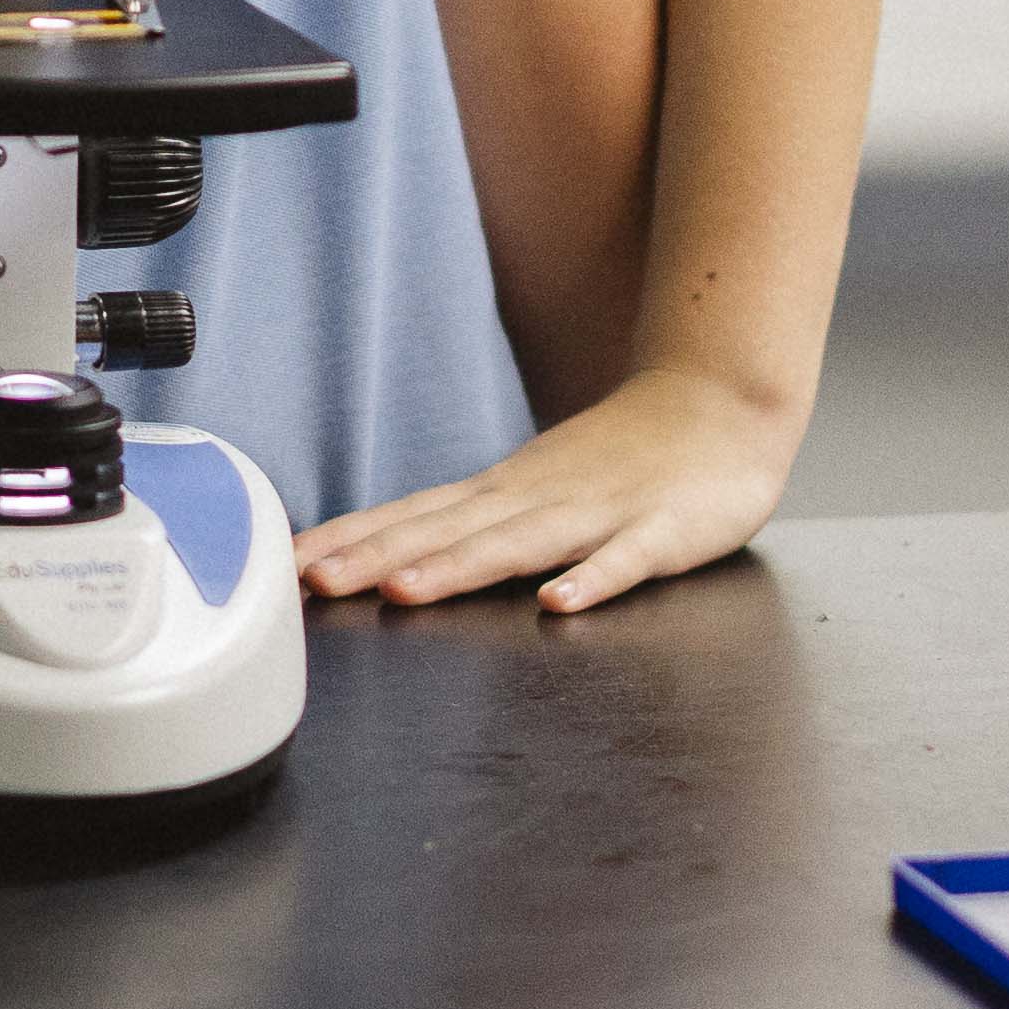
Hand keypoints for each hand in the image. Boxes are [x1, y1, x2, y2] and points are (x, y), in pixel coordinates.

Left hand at [295, 369, 799, 615]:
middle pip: (447, 532)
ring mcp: (599, 513)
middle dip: (376, 558)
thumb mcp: (534, 487)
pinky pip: (625, 560)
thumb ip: (472, 525)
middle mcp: (537, 499)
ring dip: (458, 567)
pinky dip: (593, 580)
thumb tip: (392, 555)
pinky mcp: (663, 531)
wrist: (721, 404)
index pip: (411, 516)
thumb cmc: (623, 458)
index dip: (348, 541)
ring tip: (404, 590)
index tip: (286, 565)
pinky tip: (560, 604)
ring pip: (519, 544)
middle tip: (314, 582)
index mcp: (503, 494)